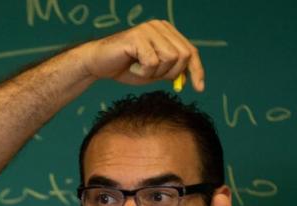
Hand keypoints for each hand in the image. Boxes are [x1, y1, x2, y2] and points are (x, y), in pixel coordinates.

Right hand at [79, 20, 205, 90]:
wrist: (97, 64)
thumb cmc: (126, 67)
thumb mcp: (155, 72)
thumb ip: (172, 71)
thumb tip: (193, 78)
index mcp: (167, 31)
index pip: (191, 51)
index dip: (197, 70)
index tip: (199, 88)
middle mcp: (159, 26)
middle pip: (183, 55)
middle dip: (171, 73)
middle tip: (152, 76)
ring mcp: (148, 29)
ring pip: (169, 59)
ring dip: (155, 72)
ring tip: (139, 69)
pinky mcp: (138, 37)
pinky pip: (152, 62)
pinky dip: (143, 72)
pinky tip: (131, 67)